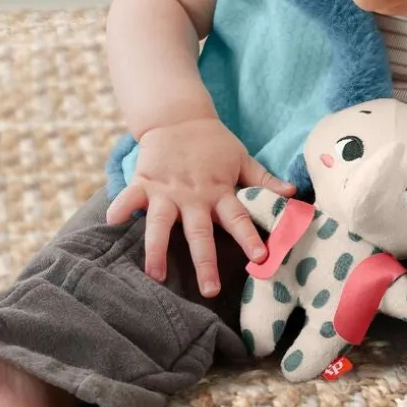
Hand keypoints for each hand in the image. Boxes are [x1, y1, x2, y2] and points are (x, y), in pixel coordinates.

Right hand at [106, 117, 294, 296]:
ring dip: (158, 248)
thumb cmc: (214, 143)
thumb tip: (294, 194)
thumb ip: (264, 180)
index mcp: (219, 192)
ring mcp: (167, 190)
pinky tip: (112, 222)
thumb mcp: (243, 159)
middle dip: (205, 262)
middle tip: (210, 290)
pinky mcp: (144, 181)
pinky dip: (121, 207)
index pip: (238, 218)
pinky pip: (130, 197)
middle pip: (200, 232)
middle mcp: (193, 196)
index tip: (261, 258)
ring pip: (162, 223)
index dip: (250, 237)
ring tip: (155, 274)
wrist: (179, 116)